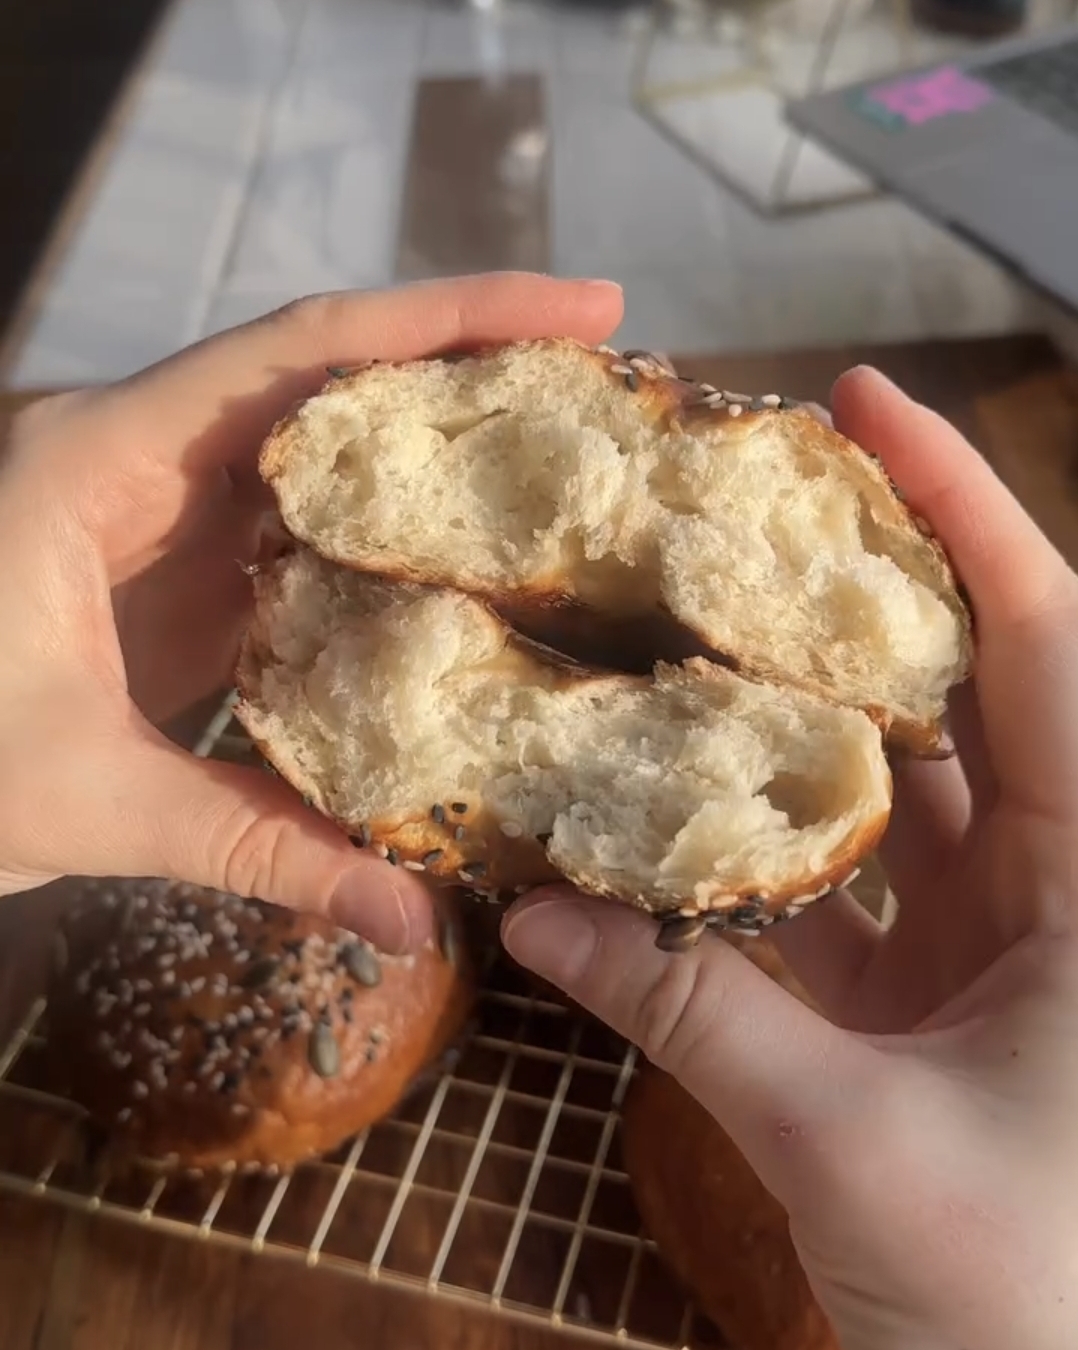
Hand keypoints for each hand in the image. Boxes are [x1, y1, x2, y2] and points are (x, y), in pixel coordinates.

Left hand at [0, 274, 622, 952]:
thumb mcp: (86, 801)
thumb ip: (254, 849)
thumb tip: (415, 923)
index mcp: (103, 459)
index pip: (300, 351)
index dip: (446, 315)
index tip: (579, 303)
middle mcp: (141, 457)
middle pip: (330, 381)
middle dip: (469, 368)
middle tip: (604, 381)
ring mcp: (159, 513)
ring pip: (320, 452)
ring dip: (431, 451)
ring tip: (562, 461)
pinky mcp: (173, 571)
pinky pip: (298, 532)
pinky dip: (384, 540)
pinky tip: (464, 566)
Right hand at [503, 367, 1077, 1349]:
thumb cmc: (1025, 1302)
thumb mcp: (851, 1143)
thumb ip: (688, 1015)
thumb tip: (528, 911)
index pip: (1041, 641)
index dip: (961, 507)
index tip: (864, 401)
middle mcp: (1056, 879)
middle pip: (954, 688)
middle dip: (851, 591)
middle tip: (735, 504)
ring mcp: (990, 937)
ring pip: (886, 783)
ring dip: (787, 716)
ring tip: (684, 623)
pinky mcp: (932, 994)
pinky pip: (841, 886)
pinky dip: (759, 848)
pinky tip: (674, 802)